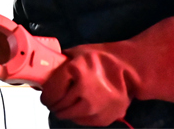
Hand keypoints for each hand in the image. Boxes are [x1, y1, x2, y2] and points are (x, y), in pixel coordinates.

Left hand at [37, 14, 173, 126]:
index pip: (50, 91)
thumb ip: (59, 63)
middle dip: (53, 102)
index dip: (45, 94)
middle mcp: (85, 91)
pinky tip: (81, 105)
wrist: (130, 69)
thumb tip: (43, 73)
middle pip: (58, 105)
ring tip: (67, 103)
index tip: (45, 95)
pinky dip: (78, 115)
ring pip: (68, 115)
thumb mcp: (77, 53)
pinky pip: (81, 121)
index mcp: (75, 71)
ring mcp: (95, 107)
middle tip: (54, 99)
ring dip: (64, 110)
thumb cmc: (101, 58)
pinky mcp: (103, 118)